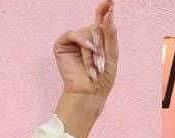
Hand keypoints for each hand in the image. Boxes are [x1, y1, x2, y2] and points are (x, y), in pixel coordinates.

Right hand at [54, 1, 118, 137]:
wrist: (89, 91)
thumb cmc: (102, 76)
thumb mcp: (112, 52)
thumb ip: (110, 32)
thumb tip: (108, 13)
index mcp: (98, 39)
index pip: (100, 19)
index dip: (104, 9)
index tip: (110, 1)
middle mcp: (85, 37)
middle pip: (96, 27)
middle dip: (101, 44)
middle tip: (101, 63)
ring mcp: (73, 41)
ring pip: (87, 31)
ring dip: (93, 49)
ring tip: (93, 66)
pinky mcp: (62, 45)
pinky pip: (73, 33)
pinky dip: (82, 42)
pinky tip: (87, 51)